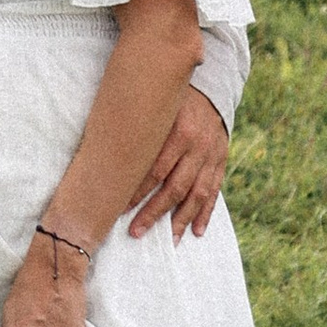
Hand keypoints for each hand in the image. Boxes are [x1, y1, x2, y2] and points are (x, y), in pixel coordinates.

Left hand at [128, 86, 228, 238]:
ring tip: (170, 240)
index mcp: (179, 131)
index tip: (119, 208)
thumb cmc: (171, 97)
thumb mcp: (156, 105)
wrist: (210, 86)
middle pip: (174, 187)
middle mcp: (198, 146)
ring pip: (196, 194)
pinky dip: (205, 213)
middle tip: (136, 232)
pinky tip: (196, 231)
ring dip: (181, 220)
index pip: (155, 170)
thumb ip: (137, 126)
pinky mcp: (221, 160)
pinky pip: (214, 191)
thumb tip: (104, 151)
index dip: (137, 191)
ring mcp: (212, 155)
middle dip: (154, 212)